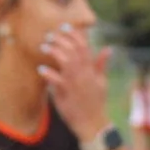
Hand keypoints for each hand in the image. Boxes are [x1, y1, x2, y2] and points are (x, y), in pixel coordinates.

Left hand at [38, 25, 111, 139]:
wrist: (93, 123)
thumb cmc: (96, 102)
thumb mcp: (102, 82)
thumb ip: (102, 64)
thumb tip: (109, 48)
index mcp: (92, 69)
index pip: (84, 46)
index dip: (74, 34)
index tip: (64, 26)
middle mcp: (84, 73)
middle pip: (73, 50)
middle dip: (61, 40)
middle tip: (50, 35)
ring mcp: (76, 82)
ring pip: (65, 61)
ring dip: (54, 52)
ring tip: (43, 47)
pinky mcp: (67, 93)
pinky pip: (56, 80)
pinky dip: (48, 74)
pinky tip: (40, 69)